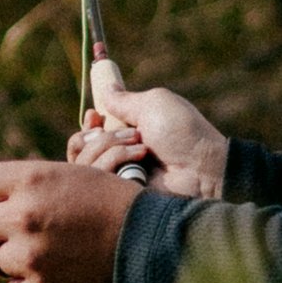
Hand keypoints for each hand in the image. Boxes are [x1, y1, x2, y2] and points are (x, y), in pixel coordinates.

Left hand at [0, 158, 141, 282]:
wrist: (153, 247)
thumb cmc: (114, 204)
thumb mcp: (72, 175)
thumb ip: (24, 185)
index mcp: (32, 179)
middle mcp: (24, 216)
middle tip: (20, 228)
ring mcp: (30, 257)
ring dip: (14, 256)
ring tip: (49, 250)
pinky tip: (60, 271)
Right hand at [66, 59, 229, 199]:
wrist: (201, 169)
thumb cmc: (182, 132)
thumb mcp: (153, 105)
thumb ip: (124, 100)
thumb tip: (107, 88)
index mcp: (127, 134)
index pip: (91, 133)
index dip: (89, 125)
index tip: (94, 116)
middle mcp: (118, 156)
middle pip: (80, 147)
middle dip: (98, 136)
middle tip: (127, 135)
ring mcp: (117, 177)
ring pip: (84, 161)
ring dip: (111, 147)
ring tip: (142, 149)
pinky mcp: (118, 194)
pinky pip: (95, 178)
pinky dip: (115, 163)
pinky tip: (139, 165)